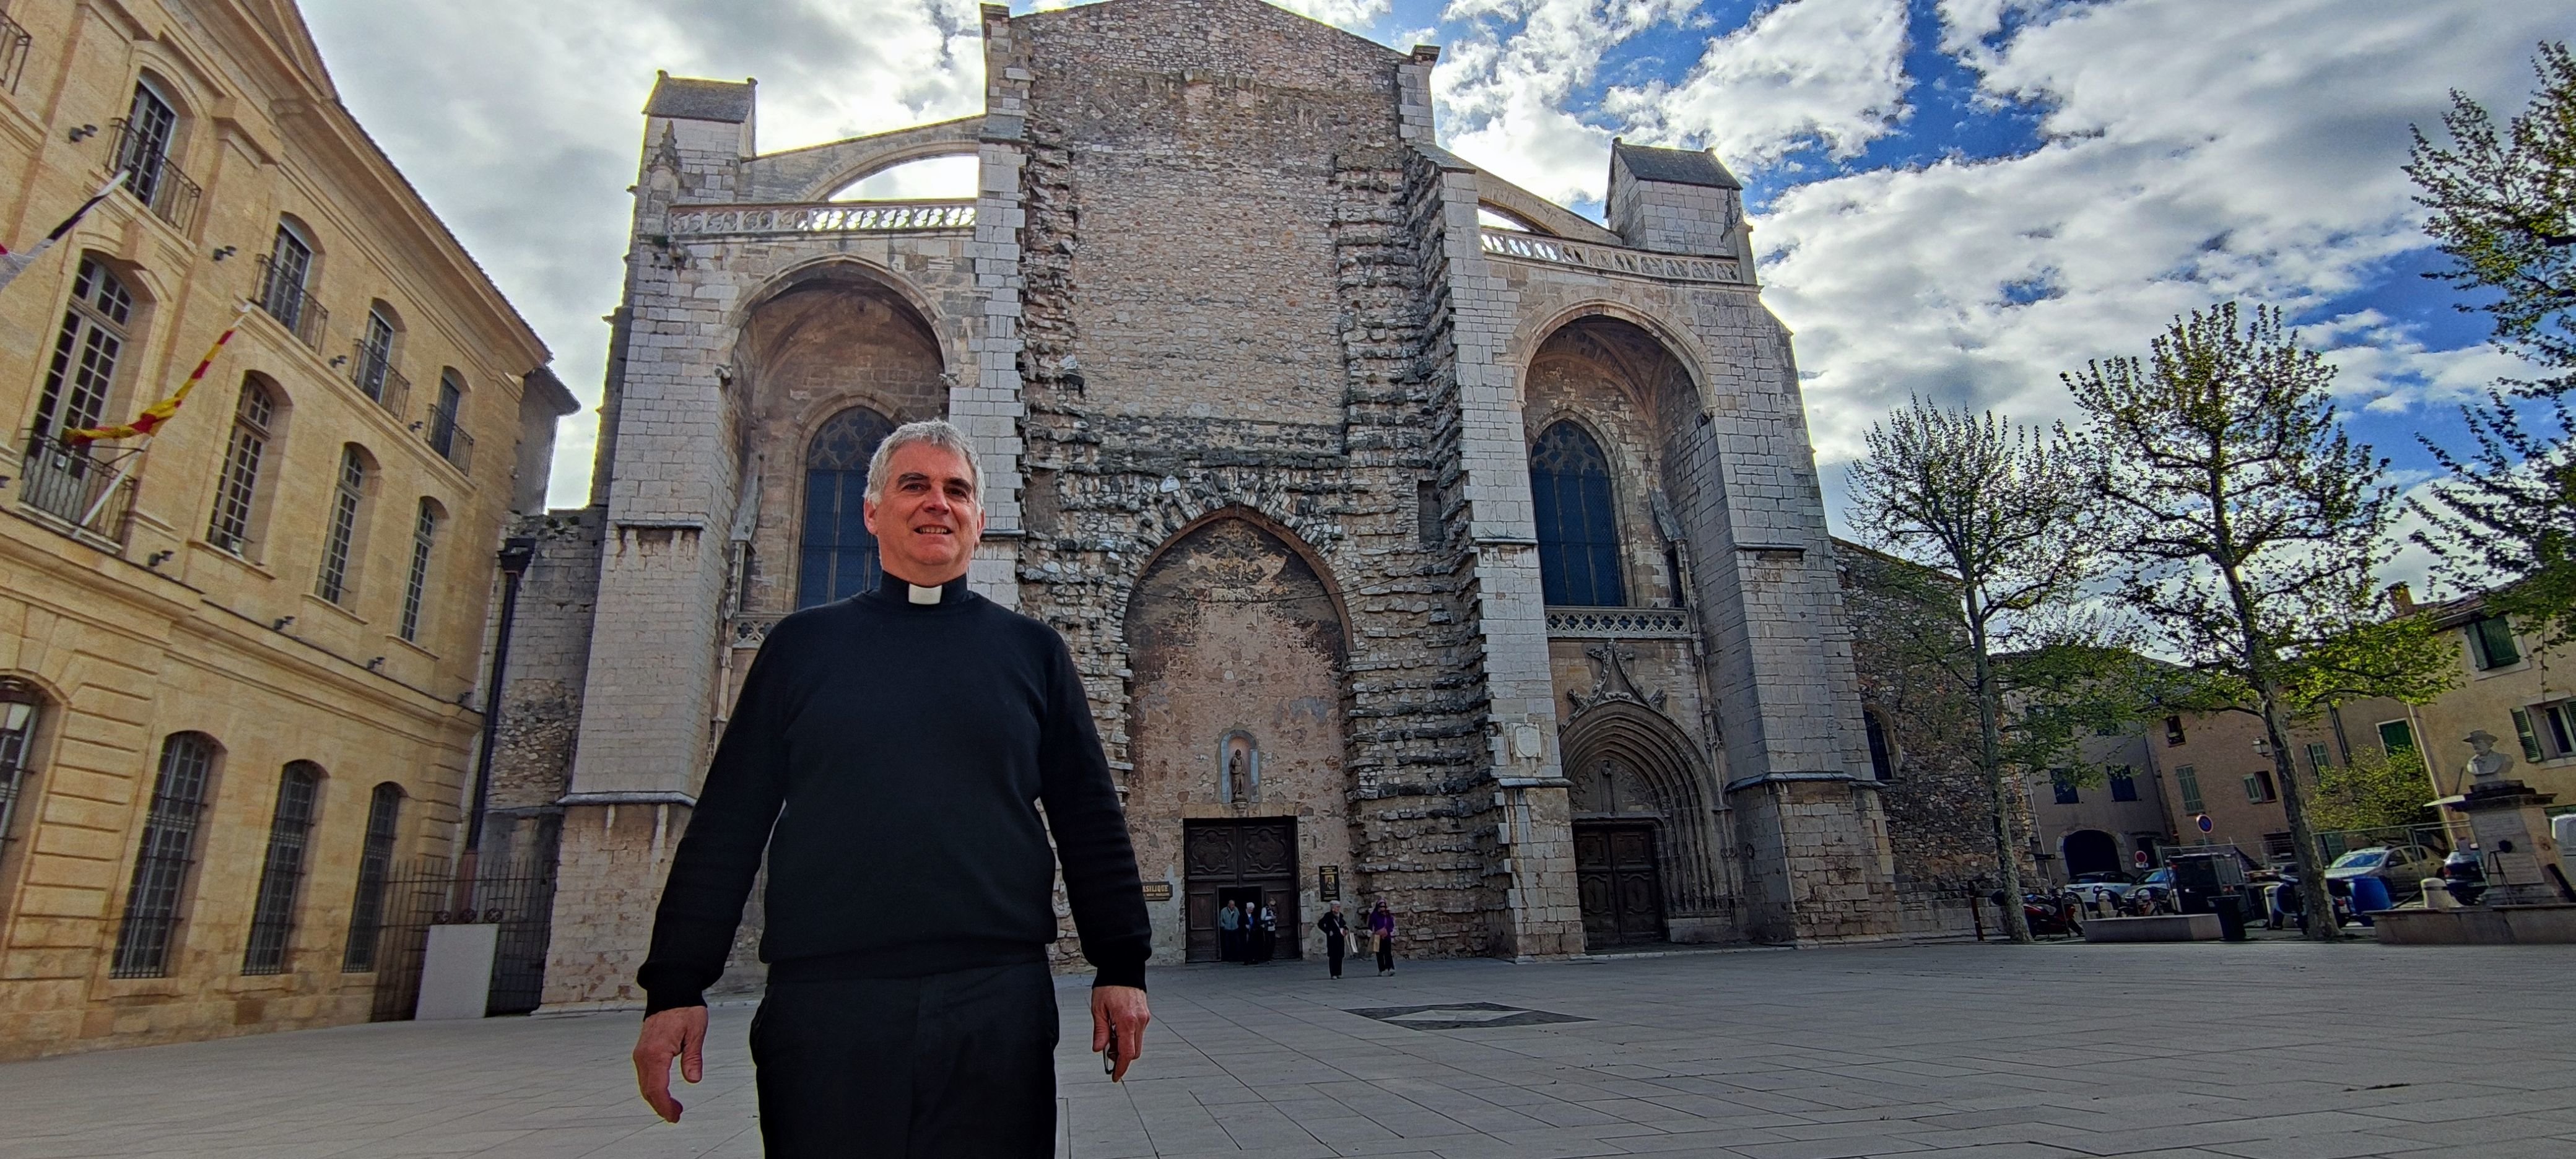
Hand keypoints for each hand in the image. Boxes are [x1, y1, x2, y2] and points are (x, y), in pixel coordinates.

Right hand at [633, 1005, 707, 1121]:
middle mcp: (644, 1055)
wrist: (671, 992)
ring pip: (644, 1084)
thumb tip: (693, 1079)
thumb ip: (693, 1058)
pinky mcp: (642, 1051)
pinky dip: (653, 1087)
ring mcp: (641, 1053)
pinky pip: (645, 1075)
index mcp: (657, 1052)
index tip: (674, 1116)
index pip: (657, 1088)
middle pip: (648, 1090)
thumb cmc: (684, 1009)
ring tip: (673, 1107)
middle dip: (661, 1106)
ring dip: (657, 1098)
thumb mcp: (696, 1033)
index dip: (665, 1105)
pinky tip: (664, 1091)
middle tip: (676, 1115)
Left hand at [1090, 984, 1149, 1081]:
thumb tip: (1099, 1048)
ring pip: (1137, 1043)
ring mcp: (1144, 1018)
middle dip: (1122, 1057)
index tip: (1116, 1075)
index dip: (1121, 1067)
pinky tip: (1118, 1030)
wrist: (1123, 968)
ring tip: (1111, 1036)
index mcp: (1126, 1021)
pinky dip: (1129, 1037)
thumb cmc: (1110, 985)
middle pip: (1134, 1052)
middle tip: (1108, 1053)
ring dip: (1125, 1046)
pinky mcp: (1145, 1015)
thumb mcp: (1098, 1009)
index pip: (1127, 1053)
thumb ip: (1100, 1031)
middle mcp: (1139, 1021)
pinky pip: (1139, 1033)